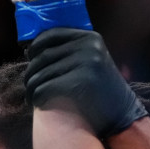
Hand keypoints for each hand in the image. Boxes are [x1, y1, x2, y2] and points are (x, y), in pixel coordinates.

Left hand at [24, 28, 145, 136]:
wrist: (122, 113)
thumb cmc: (100, 90)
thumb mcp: (90, 61)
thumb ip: (70, 51)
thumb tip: (30, 49)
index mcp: (89, 37)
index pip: (51, 35)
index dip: (35, 47)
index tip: (29, 59)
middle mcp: (89, 46)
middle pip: (44, 56)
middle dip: (31, 72)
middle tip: (28, 85)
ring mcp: (87, 62)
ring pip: (43, 73)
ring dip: (32, 87)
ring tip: (31, 96)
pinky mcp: (82, 81)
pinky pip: (47, 87)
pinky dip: (38, 97)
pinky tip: (39, 102)